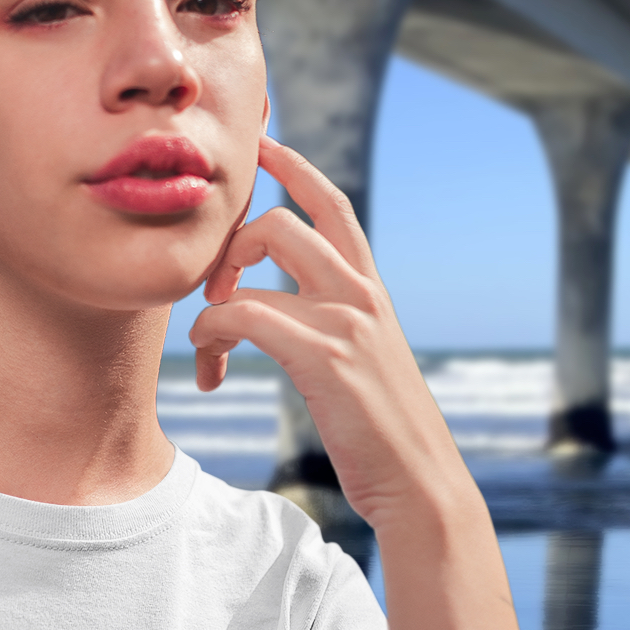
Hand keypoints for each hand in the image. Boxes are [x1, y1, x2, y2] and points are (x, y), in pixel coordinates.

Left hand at [188, 135, 472, 526]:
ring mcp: (345, 322)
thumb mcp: (365, 363)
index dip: (293, 166)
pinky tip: (210, 373)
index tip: (260, 145)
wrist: (421, 484)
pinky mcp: (325, 357)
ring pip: (255, 265)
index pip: (332, 205)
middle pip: (279, 221)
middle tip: (212, 295)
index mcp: (371, 290)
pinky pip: (243, 317)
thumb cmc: (384, 433)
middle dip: (228, 246)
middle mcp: (362, 293)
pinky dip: (211, 336)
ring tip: (208, 347)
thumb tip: (292, 318)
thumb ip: (336, 326)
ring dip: (210, 302)